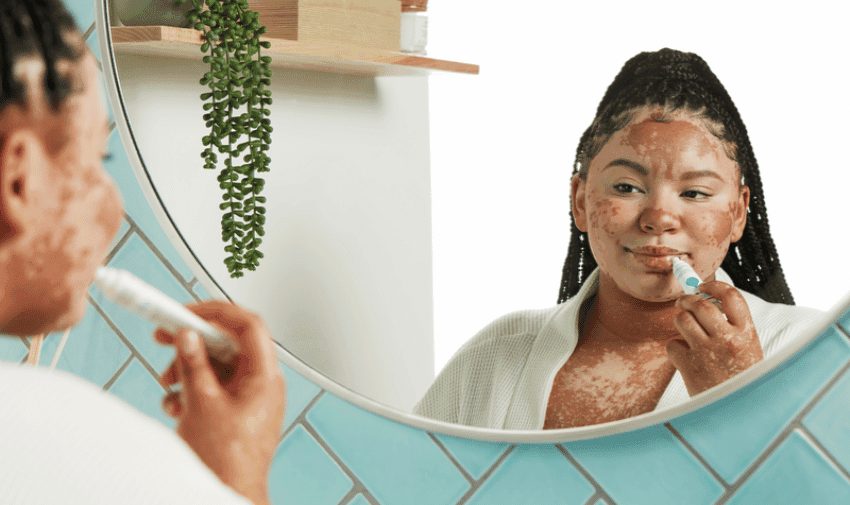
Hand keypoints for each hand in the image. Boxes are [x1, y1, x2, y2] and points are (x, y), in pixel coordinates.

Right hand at [155, 301, 284, 504]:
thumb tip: (188, 337)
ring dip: (188, 369)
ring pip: (218, 367)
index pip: (248, 325)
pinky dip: (192, 390)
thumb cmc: (228, 461)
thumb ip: (194, 365)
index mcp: (264, 376)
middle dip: (194, 342)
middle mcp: (262, 383)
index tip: (189, 310)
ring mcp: (250, 398)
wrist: (229, 493)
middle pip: (229, 344)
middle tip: (166, 335)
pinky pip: (215, 388)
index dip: (218, 311)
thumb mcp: (202, 403)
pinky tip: (175, 404)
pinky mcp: (237, 413)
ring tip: (168, 381)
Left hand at [666, 281, 762, 395]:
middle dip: (687, 299)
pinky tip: (685, 356)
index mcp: (747, 334)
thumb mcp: (750, 350)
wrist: (740, 415)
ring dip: (680, 321)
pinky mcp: (689, 366)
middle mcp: (727, 340)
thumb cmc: (742, 381)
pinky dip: (675, 348)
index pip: (731, 296)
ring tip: (685, 330)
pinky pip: (672, 344)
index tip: (703, 285)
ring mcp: (707, 352)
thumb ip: (734, 328)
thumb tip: (709, 302)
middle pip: (700, 304)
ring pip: (682, 320)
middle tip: (683, 302)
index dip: (714, 285)